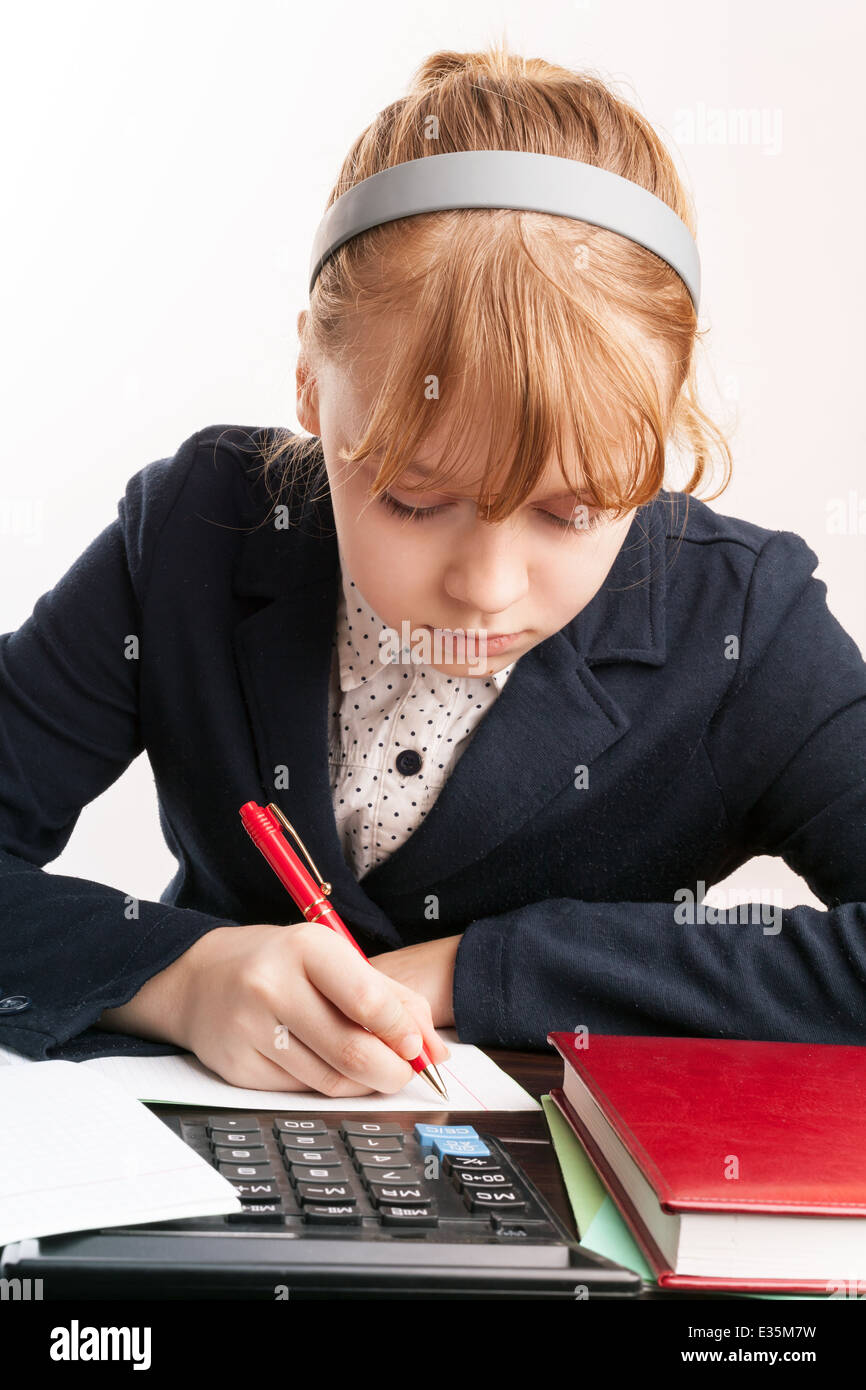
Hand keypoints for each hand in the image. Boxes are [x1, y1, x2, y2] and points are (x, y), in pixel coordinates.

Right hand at [105, 922, 451, 1095]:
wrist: (200, 978)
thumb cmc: (281, 964)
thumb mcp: (334, 959)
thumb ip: (392, 998)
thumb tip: (435, 1049)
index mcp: (306, 948)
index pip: (368, 1001)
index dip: (403, 1033)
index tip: (419, 1047)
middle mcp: (273, 986)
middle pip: (352, 1051)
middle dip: (392, 1071)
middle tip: (405, 1073)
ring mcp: (250, 1029)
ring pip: (330, 1079)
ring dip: (364, 1083)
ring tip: (372, 1070)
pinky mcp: (238, 1067)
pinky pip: (301, 1091)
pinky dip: (327, 1087)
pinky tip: (329, 1068)